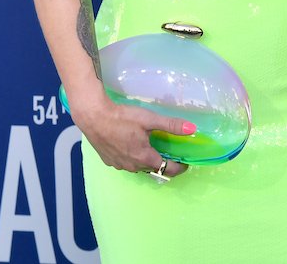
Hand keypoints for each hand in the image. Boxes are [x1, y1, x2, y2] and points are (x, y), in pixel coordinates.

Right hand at [74, 95, 192, 178]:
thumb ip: (171, 125)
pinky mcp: (109, 161)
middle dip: (163, 163)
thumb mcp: (149, 119)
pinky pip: (126, 164)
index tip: (185, 162)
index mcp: (145, 157)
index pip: (167, 169)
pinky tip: (131, 146)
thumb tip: (193, 129)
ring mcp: (119, 165)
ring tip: (151, 147)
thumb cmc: (122, 118)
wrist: (94, 117)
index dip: (179, 167)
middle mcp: (133, 166)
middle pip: (153, 169)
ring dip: (147, 161)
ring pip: (139, 167)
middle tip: (169, 151)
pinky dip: (133, 158)